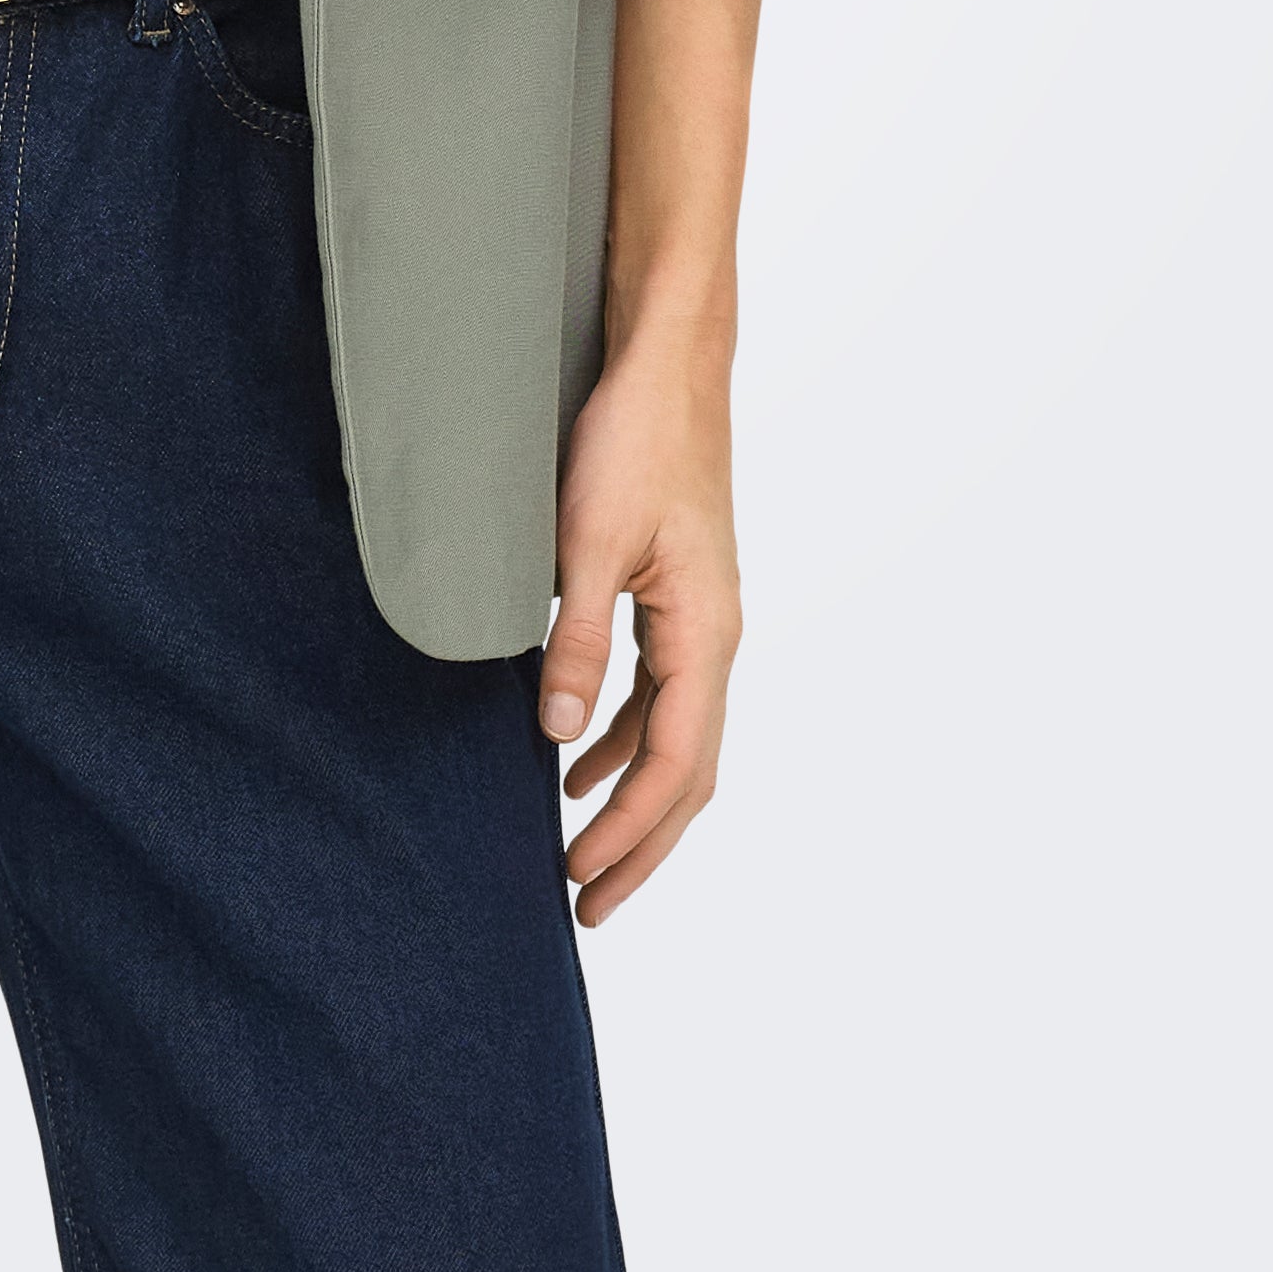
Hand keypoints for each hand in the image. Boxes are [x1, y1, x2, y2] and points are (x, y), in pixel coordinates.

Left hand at [537, 343, 741, 922]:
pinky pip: (661, 694)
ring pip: (678, 738)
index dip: (628, 833)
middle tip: (587, 906)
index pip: (675, 767)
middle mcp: (715, 638)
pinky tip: (579, 753)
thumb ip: (576, 640)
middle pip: (689, 773)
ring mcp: (701, 619)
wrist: (668, 365)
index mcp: (705, 635)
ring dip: (633, 797)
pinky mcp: (679, 597)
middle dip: (640, 843)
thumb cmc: (634, 440)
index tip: (578, 881)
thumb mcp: (589, 542)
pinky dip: (625, 737)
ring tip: (581, 850)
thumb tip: (557, 734)